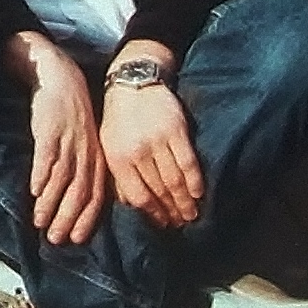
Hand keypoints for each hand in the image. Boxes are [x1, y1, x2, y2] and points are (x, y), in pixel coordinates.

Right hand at [12, 33, 107, 244]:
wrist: (58, 73)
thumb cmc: (69, 111)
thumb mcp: (84, 139)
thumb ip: (82, 165)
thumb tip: (73, 198)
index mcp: (97, 157)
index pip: (96, 195)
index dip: (86, 219)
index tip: (75, 239)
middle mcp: (86, 152)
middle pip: (80, 192)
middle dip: (68, 219)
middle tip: (55, 239)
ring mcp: (69, 140)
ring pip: (63, 180)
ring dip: (51, 204)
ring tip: (39, 222)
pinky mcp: (50, 128)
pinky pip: (47, 156)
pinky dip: (42, 175)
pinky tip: (35, 191)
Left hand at [101, 73, 202, 230]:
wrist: (133, 82)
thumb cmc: (119, 118)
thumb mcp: (108, 145)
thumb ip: (117, 175)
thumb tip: (129, 205)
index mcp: (117, 157)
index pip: (137, 196)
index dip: (152, 214)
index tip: (162, 224)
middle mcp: (137, 151)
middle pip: (159, 191)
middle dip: (171, 211)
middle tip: (181, 224)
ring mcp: (157, 141)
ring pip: (174, 180)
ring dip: (185, 202)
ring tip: (192, 215)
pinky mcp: (176, 131)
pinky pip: (188, 163)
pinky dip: (195, 181)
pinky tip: (199, 194)